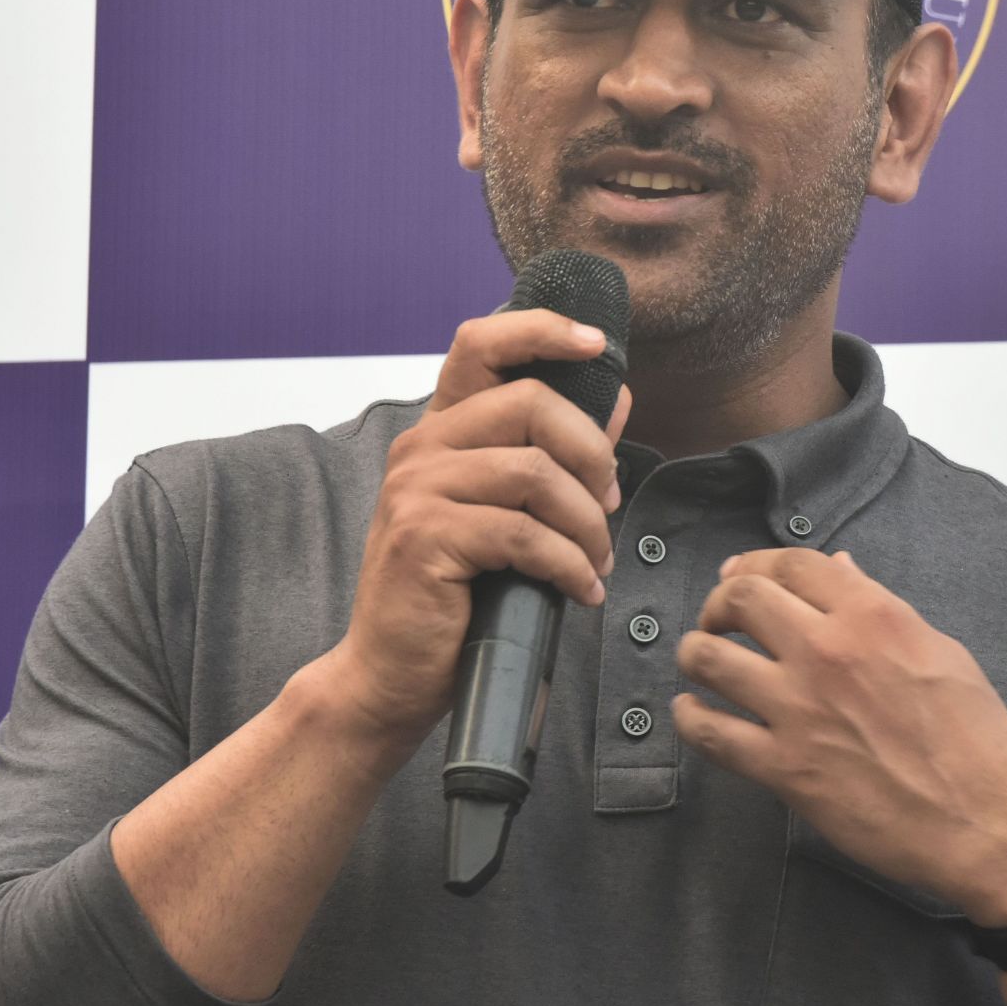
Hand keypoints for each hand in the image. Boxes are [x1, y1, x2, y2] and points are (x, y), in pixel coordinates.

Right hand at [324, 309, 631, 756]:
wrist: (392, 674)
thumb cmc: (454, 598)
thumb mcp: (508, 515)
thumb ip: (554, 455)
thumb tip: (615, 400)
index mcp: (440, 432)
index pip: (480, 345)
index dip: (540, 331)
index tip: (595, 344)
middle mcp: (422, 448)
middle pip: (531, 404)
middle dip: (592, 454)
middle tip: (609, 505)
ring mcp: (417, 490)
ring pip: (537, 473)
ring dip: (587, 524)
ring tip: (596, 563)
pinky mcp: (425, 537)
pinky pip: (524, 534)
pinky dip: (568, 565)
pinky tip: (579, 591)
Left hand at [673, 549, 1006, 923]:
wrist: (986, 822)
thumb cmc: (977, 737)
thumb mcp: (940, 652)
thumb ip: (881, 609)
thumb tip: (840, 570)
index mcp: (872, 616)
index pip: (794, 565)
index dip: (755, 563)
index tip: (738, 576)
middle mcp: (827, 652)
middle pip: (741, 599)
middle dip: (719, 602)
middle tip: (717, 619)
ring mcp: (799, 710)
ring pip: (710, 658)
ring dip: (694, 653)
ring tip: (698, 660)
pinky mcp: (784, 768)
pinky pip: (711, 733)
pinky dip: (690, 717)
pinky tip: (690, 712)